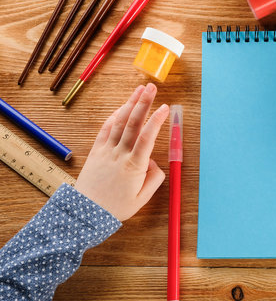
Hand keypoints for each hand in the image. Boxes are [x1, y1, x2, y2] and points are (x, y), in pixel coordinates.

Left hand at [75, 83, 169, 220]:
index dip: (157, 120)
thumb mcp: (142, 199)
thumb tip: (154, 163)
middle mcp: (120, 154)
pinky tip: (122, 107)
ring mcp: (106, 151)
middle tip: (152, 87)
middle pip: (133, 123)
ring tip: (139, 89)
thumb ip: (154, 178)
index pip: (148, 137)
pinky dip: (114, 116)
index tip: (165, 107)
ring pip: (119, 122)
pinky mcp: (97, 151)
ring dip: (130, 104)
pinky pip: (106, 129)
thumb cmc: (115, 208)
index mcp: (134, 166)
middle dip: (143, 103)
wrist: (85, 213)